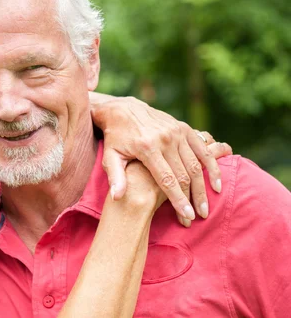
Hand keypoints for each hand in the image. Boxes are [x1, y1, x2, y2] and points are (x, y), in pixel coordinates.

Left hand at [90, 93, 231, 225]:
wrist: (123, 110)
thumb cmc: (116, 138)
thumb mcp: (110, 156)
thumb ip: (115, 177)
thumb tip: (117, 197)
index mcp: (147, 147)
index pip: (167, 179)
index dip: (178, 199)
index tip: (187, 216)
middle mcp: (165, 139)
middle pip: (184, 174)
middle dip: (193, 198)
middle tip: (199, 216)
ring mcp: (177, 132)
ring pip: (196, 164)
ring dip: (204, 187)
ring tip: (207, 206)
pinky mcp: (184, 128)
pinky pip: (203, 150)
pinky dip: (212, 166)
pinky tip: (216, 183)